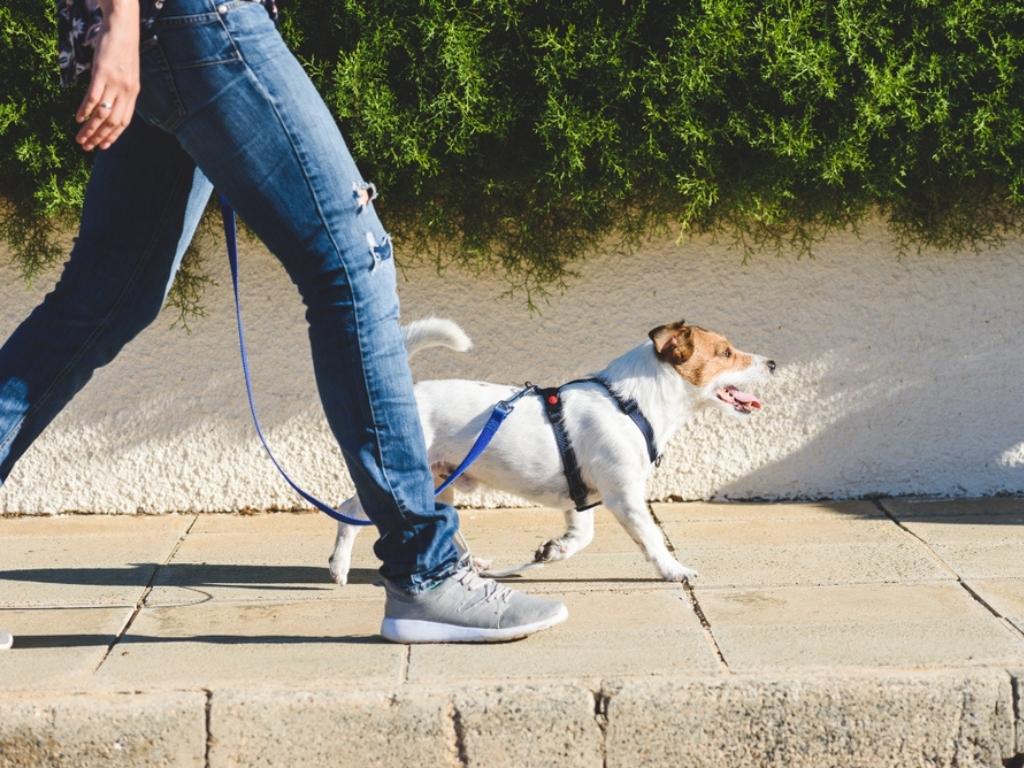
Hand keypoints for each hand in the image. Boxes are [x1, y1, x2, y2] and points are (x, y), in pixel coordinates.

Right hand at [75, 2, 139, 150]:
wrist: (123, 29)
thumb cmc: (122, 51)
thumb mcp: (127, 74)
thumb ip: (122, 91)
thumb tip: (113, 106)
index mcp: (133, 93)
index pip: (124, 121)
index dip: (114, 136)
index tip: (103, 147)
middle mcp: (126, 91)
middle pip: (112, 122)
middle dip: (99, 137)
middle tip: (87, 147)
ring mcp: (114, 82)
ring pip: (102, 113)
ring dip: (90, 129)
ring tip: (80, 138)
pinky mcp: (102, 73)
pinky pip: (93, 96)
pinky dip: (85, 110)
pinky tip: (78, 118)